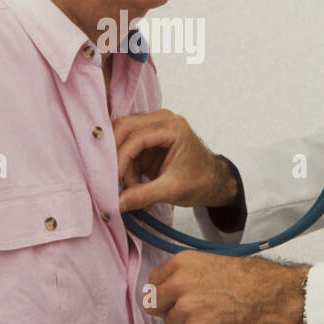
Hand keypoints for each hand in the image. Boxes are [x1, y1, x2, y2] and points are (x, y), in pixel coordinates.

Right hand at [113, 109, 237, 212]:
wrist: (214, 182)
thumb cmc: (201, 181)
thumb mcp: (172, 190)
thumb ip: (142, 195)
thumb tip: (116, 203)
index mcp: (172, 127)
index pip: (136, 137)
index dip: (121, 158)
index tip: (112, 179)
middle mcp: (162, 120)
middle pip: (124, 128)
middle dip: (115, 155)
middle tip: (109, 178)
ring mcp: (154, 126)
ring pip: (123, 139)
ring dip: (123, 165)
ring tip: (133, 190)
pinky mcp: (149, 138)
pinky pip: (128, 149)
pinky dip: (127, 168)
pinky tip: (136, 186)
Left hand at [145, 251, 309, 323]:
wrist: (275, 296)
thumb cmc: (251, 280)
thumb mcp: (211, 264)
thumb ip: (185, 276)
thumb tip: (168, 292)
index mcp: (181, 263)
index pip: (152, 283)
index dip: (163, 294)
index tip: (173, 299)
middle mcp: (178, 284)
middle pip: (154, 306)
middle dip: (170, 311)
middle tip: (195, 312)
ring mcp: (186, 308)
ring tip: (215, 317)